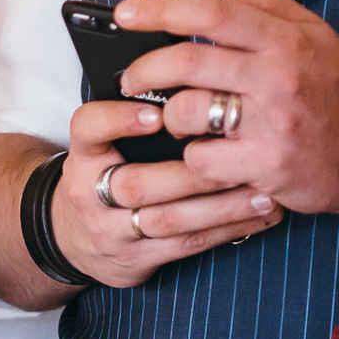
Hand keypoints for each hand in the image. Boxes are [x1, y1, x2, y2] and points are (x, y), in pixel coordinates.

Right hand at [51, 101, 282, 287]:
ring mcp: (109, 229)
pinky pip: (186, 246)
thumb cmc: (106, 174)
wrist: (73, 236)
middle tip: (241, 158)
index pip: (88, 128)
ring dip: (222, 207)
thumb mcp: (105, 145)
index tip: (158, 115)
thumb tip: (198, 78)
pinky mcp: (134, 259)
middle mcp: (88, 193)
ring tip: (264, 192)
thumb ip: (137, 119)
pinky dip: (227, 230)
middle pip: (134, 184)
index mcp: (83, 154)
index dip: (119, 120)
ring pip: (167, 220)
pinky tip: (258, 216)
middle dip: (192, 173)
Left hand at [116, 0, 338, 216]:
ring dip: (168, 117)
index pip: (212, 13)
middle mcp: (279, 76)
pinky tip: (208, 154)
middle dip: (143, 70)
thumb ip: (264, 5)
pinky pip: (199, 158)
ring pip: (185, 111)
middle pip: (185, 63)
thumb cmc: (328, 90)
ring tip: (177, 119)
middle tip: (130, 78)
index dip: (160, 10)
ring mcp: (273, 123)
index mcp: (286, 39)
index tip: (123, 13)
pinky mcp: (266, 165)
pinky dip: (193, 157)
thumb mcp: (312, 34)